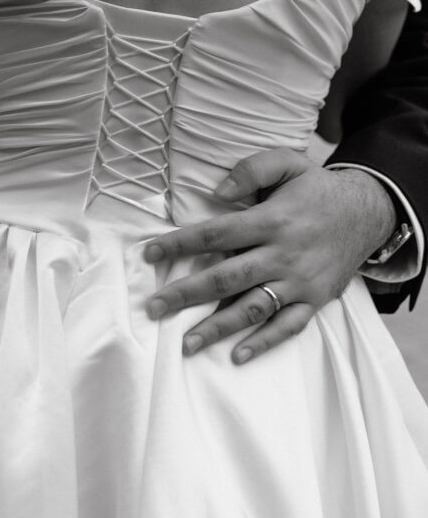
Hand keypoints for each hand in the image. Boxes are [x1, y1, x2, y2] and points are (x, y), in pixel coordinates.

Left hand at [144, 149, 396, 363]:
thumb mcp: (288, 162)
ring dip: (218, 328)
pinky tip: (237, 356)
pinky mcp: (314, 300)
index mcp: (272, 220)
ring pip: (253, 308)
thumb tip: (218, 193)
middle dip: (187, 294)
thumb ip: (252, 170)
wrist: (368, 212)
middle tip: (154, 307)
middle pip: (227, 277)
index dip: (180, 244)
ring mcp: (299, 282)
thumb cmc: (317, 188)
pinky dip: (263, 343)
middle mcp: (283, 254)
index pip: (216, 233)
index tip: (149, 254)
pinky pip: (287, 327)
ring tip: (186, 344)